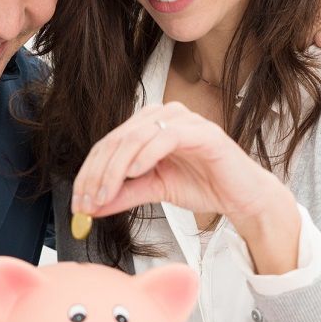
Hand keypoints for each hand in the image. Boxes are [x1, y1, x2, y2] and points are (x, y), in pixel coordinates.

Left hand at [70, 102, 299, 273]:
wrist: (242, 196)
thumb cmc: (203, 185)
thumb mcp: (154, 190)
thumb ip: (124, 193)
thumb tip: (91, 206)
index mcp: (150, 125)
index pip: (109, 144)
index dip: (89, 173)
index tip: (79, 202)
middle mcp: (164, 115)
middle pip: (117, 139)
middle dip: (97, 173)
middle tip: (87, 202)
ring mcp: (184, 120)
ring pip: (136, 136)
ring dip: (115, 168)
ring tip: (105, 194)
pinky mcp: (203, 132)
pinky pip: (166, 137)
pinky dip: (146, 155)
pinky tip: (134, 173)